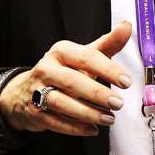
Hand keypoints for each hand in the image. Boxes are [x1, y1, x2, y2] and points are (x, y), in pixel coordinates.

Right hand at [0, 21, 132, 135]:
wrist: (27, 90)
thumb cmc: (63, 69)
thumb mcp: (84, 55)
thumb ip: (107, 43)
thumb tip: (127, 26)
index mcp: (61, 51)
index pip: (86, 57)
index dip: (108, 69)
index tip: (126, 81)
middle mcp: (47, 68)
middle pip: (72, 81)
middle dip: (97, 94)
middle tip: (118, 103)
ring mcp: (37, 90)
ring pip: (62, 103)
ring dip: (88, 113)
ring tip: (109, 118)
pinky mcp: (34, 111)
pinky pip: (56, 122)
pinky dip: (75, 127)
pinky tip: (92, 129)